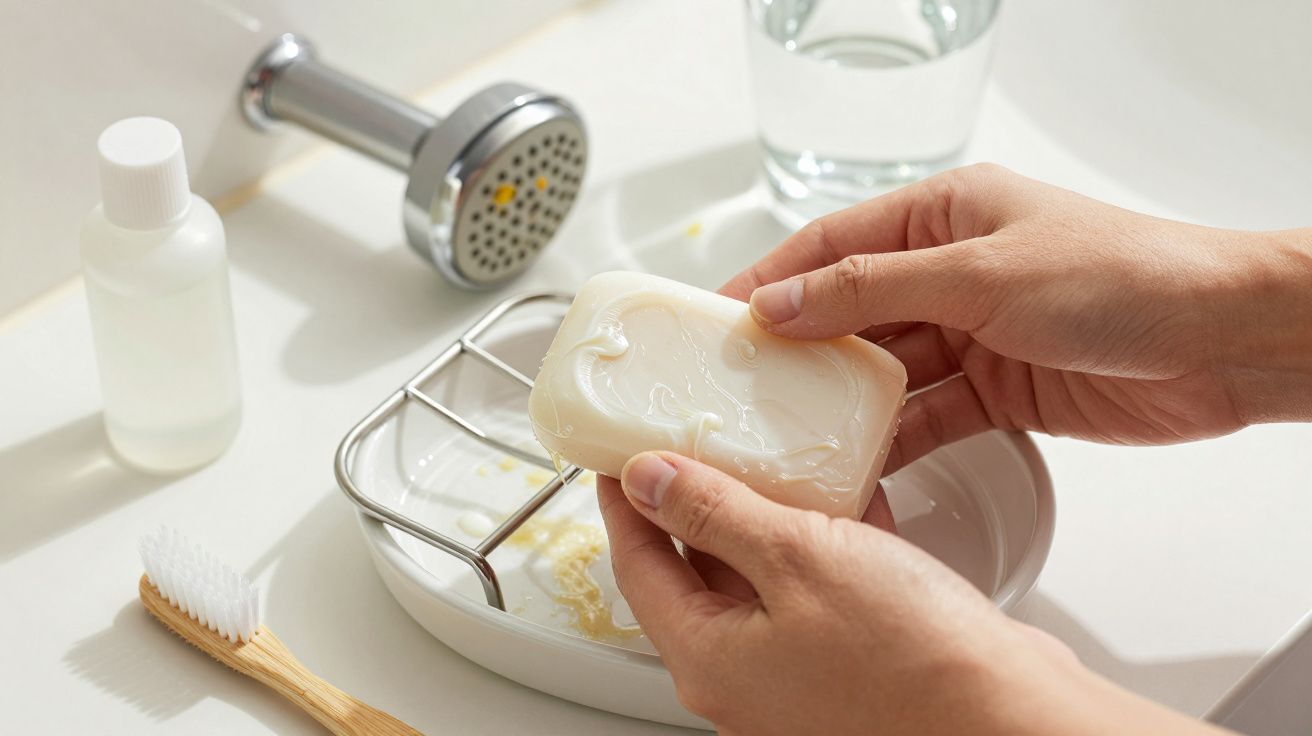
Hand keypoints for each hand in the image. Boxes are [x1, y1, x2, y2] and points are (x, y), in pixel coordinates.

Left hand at [599, 452, 1225, 735]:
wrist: (1012, 717)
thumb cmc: (913, 662)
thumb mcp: (795, 559)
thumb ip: (714, 513)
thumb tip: (649, 480)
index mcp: (709, 656)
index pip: (636, 564)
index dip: (626, 499)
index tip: (622, 449)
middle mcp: (745, 673)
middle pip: (694, 569)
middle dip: (695, 498)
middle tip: (694, 435)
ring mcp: (798, 671)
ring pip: (760, 575)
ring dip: (764, 512)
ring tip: (767, 449)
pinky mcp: (849, 660)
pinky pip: (816, 588)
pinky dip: (822, 540)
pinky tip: (845, 493)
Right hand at [723, 164, 1311, 472]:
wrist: (1221, 342)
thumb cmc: (1120, 275)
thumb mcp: (979, 272)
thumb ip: (873, 288)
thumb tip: (782, 303)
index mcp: (943, 216)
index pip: (831, 246)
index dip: (770, 282)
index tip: (716, 320)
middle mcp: (951, 271)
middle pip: (851, 313)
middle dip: (797, 352)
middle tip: (738, 390)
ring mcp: (973, 333)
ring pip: (884, 371)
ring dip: (842, 403)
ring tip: (784, 436)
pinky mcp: (998, 390)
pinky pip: (926, 415)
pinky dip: (892, 440)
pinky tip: (856, 463)